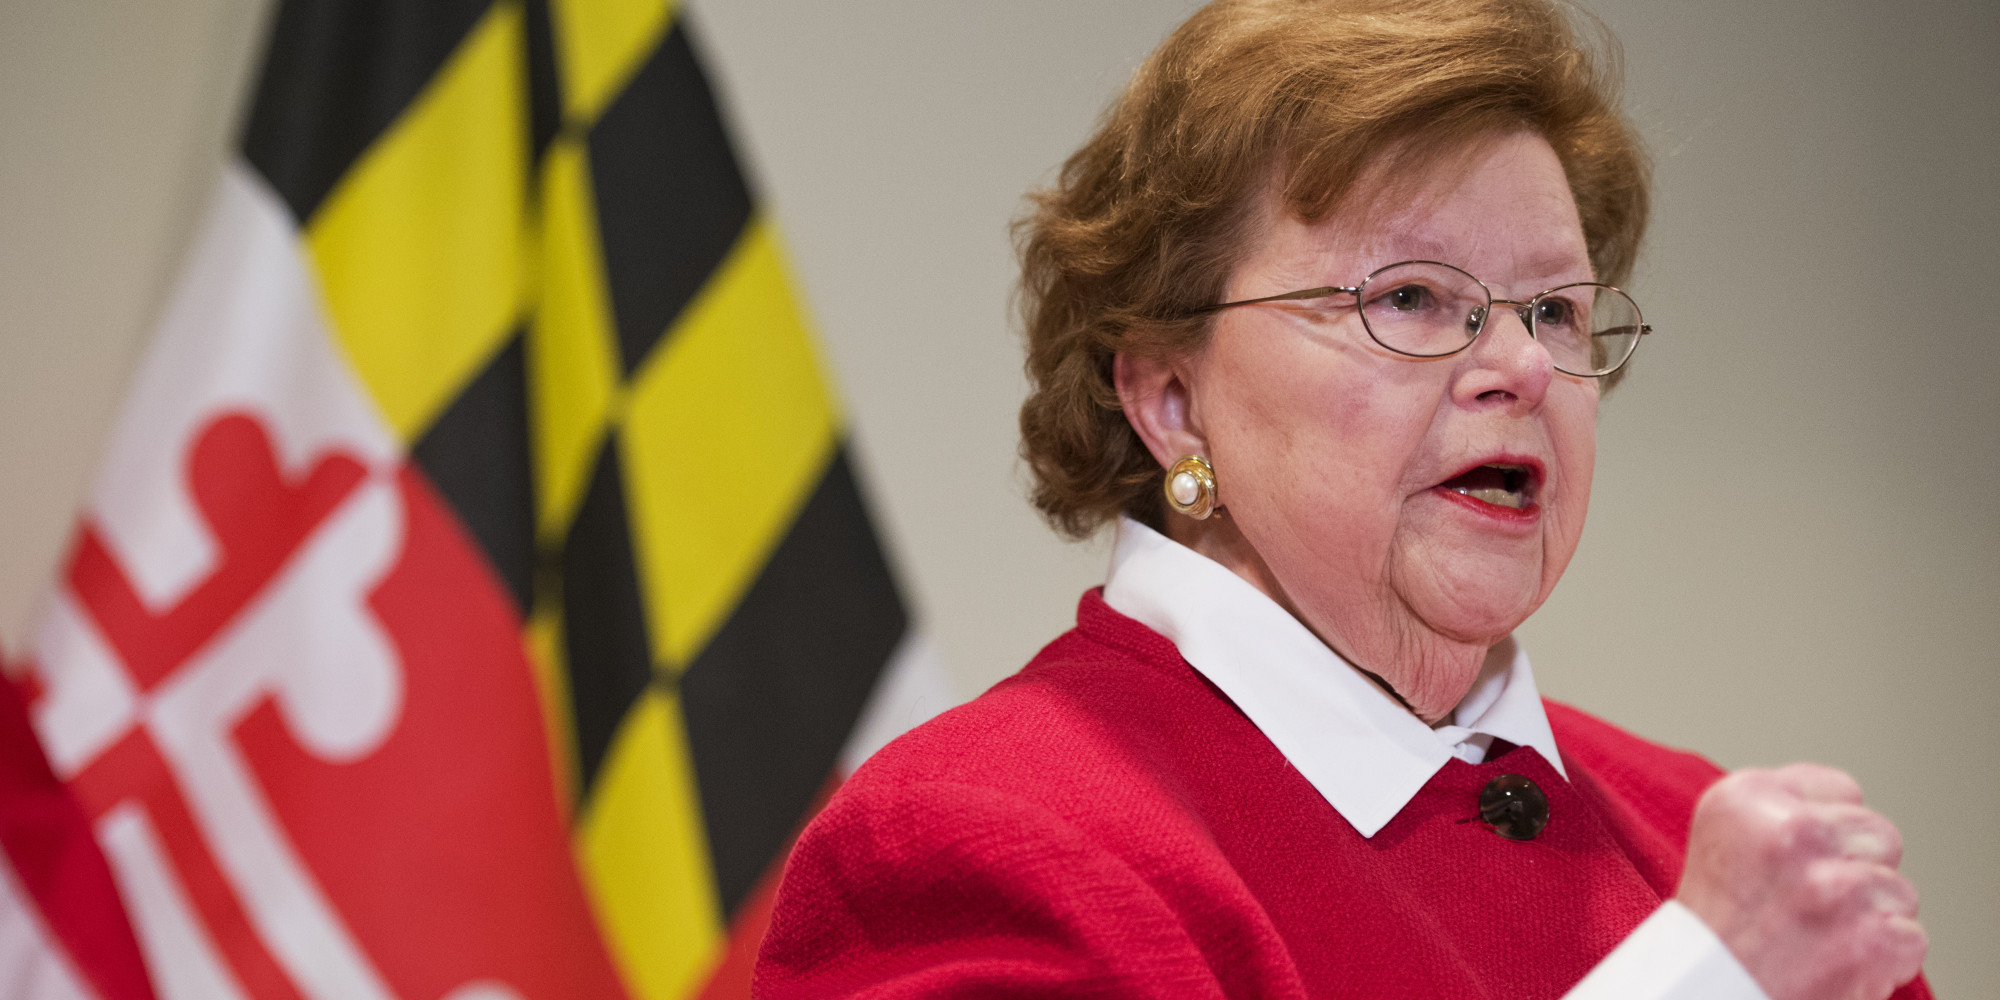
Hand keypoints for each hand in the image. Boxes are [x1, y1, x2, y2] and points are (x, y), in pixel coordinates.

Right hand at [1676, 764, 1925, 999]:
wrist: (1704, 992)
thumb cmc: (1710, 930)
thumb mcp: (1720, 838)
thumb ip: (1778, 811)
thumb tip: (1842, 811)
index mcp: (1745, 797)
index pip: (1840, 789)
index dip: (1828, 832)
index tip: (1798, 862)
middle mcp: (1790, 832)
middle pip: (1879, 834)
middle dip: (1858, 870)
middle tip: (1808, 904)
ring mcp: (1831, 886)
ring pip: (1898, 889)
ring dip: (1870, 919)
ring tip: (1817, 938)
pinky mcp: (1868, 938)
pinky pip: (1910, 937)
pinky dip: (1882, 961)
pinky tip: (1836, 963)